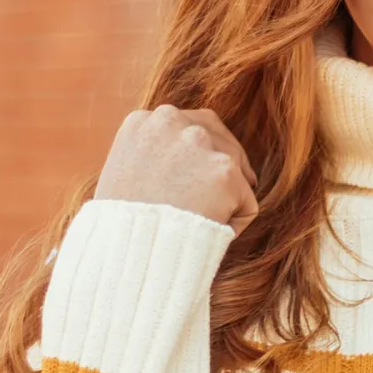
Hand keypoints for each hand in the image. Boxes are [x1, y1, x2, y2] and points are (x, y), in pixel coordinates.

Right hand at [94, 105, 258, 236]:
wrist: (130, 251)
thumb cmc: (125, 228)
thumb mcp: (125, 175)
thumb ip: (153, 157)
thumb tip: (181, 165)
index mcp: (145, 121)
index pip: (190, 126)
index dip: (199, 159)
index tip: (197, 184)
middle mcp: (171, 121)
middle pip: (220, 139)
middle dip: (222, 171)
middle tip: (215, 204)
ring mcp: (199, 142)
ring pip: (236, 169)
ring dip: (227, 198)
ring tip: (201, 222)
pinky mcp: (225, 171)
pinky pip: (247, 203)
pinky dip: (235, 223)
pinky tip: (209, 233)